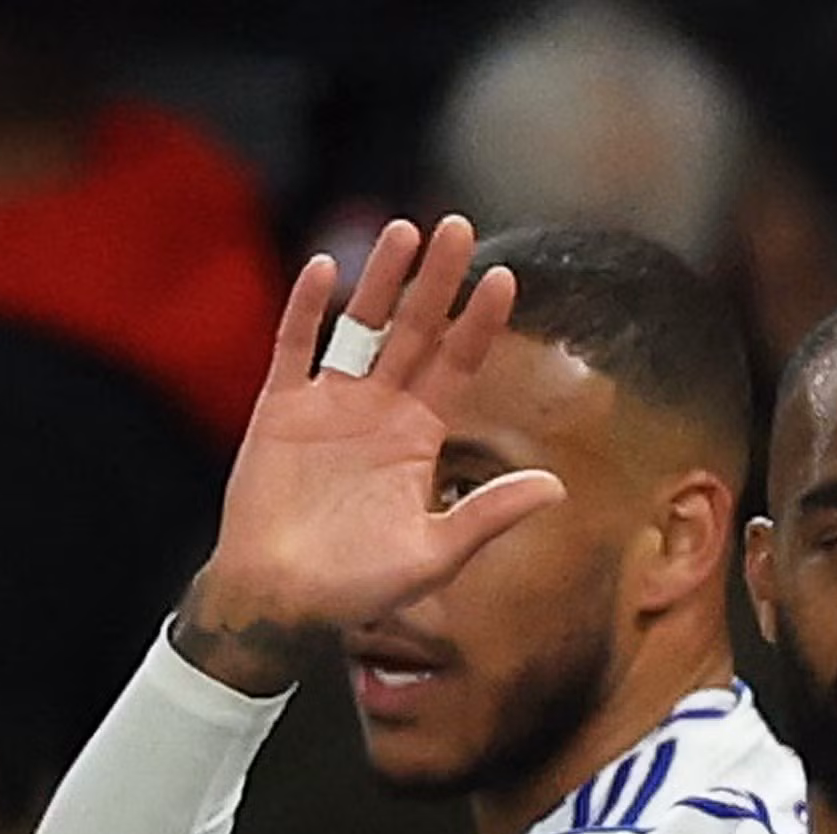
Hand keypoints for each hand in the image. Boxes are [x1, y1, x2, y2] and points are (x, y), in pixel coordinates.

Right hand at [176, 214, 564, 693]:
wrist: (283, 602)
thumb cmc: (361, 588)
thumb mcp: (437, 554)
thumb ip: (490, 514)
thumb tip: (557, 488)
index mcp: (419, 438)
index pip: (458, 366)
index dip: (480, 323)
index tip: (505, 278)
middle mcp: (379, 411)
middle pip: (414, 332)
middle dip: (437, 282)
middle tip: (460, 227)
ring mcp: (328, 405)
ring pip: (359, 328)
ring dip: (380, 281)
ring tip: (405, 231)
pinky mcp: (279, 410)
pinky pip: (295, 349)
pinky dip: (308, 310)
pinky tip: (327, 268)